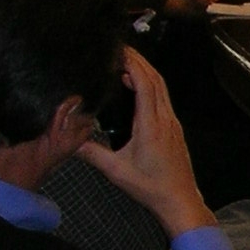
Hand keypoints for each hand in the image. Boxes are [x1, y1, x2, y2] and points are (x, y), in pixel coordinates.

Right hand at [79, 48, 215, 239]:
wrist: (180, 200)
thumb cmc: (152, 187)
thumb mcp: (115, 171)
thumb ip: (91, 153)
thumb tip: (70, 140)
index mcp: (151, 125)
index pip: (145, 84)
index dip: (133, 64)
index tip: (120, 51)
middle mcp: (165, 120)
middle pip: (156, 80)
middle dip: (139, 60)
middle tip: (121, 49)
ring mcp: (173, 123)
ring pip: (162, 88)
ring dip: (146, 72)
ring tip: (126, 62)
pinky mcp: (175, 129)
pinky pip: (164, 99)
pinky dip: (151, 86)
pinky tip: (138, 87)